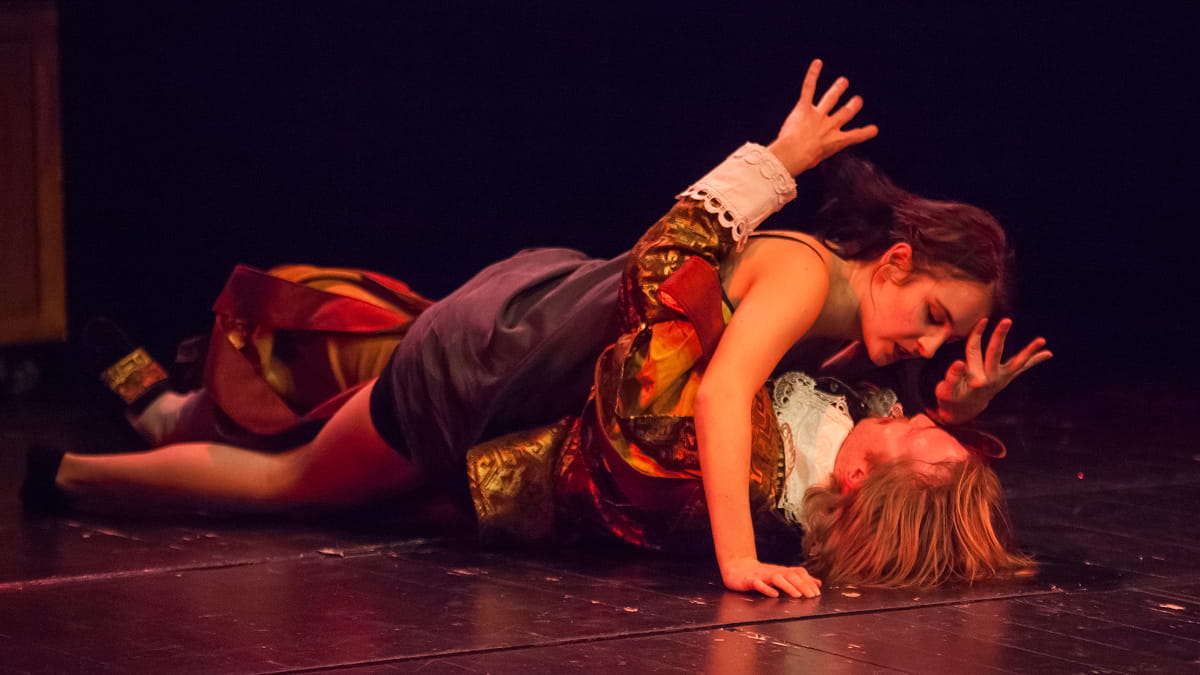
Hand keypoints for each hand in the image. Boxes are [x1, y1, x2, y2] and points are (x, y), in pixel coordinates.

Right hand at [721, 557, 821, 597]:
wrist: (736, 568)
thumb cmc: (761, 574)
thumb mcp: (781, 576)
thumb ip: (799, 580)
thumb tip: (818, 583)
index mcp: (781, 571)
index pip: (797, 573)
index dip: (808, 582)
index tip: (817, 593)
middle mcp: (773, 572)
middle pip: (790, 575)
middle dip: (802, 585)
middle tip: (812, 596)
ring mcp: (761, 575)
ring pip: (776, 578)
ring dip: (788, 586)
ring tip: (798, 595)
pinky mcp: (750, 581)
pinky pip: (758, 584)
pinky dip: (767, 589)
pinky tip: (774, 594)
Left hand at [767, 59, 878, 175]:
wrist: (795, 152)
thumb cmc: (801, 162)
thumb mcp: (811, 163)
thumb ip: (811, 158)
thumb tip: (804, 162)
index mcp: (834, 142)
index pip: (854, 137)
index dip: (864, 133)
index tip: (874, 129)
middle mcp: (829, 126)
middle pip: (844, 114)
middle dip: (851, 107)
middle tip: (857, 100)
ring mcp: (818, 115)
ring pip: (830, 99)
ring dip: (837, 89)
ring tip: (843, 81)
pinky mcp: (805, 107)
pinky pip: (809, 88)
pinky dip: (813, 74)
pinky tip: (817, 63)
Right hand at [933, 318, 1052, 424]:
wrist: (964, 410)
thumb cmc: (951, 397)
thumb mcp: (947, 389)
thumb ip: (953, 376)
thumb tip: (959, 362)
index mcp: (975, 379)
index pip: (974, 351)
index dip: (976, 335)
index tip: (982, 320)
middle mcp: (991, 379)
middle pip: (996, 353)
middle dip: (1000, 336)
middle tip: (1006, 321)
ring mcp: (1001, 380)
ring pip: (1016, 363)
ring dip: (1029, 352)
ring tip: (1042, 340)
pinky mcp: (1006, 379)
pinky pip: (1021, 368)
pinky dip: (1033, 361)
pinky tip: (1049, 353)